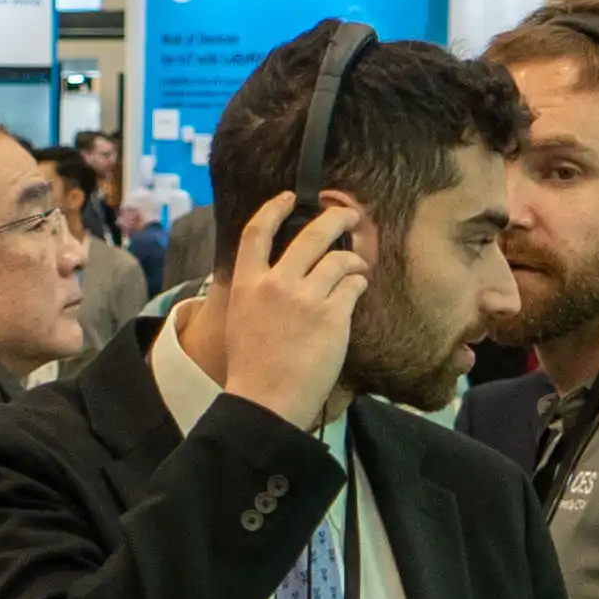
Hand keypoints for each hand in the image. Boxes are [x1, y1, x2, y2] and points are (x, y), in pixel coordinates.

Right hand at [179, 184, 370, 433]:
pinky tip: (357, 291)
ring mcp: (306, 299)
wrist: (267, 401)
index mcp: (247, 284)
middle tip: (349, 215)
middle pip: (311, 234)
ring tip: (357, 268)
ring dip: (354, 260)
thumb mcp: (240, 319)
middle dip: (336, 218)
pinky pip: (353, 286)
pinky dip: (358, 285)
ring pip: (339, 259)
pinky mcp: (333, 316)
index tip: (291, 198)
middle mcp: (275, 284)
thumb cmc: (253, 367)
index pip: (258, 231)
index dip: (276, 208)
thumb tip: (274, 271)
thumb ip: (255, 290)